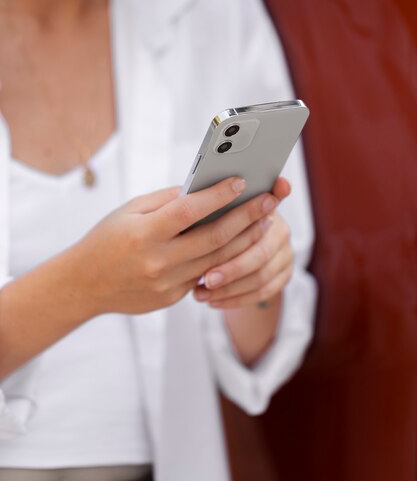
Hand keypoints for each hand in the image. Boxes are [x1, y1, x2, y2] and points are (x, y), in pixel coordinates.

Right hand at [73, 177, 279, 316]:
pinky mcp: (171, 298)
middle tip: (269, 201)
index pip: (189, 211)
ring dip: (245, 240)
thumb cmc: (107, 238)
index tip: (241, 181)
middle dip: (246, 217)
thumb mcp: (130, 210)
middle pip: (213, 238)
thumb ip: (167, 200)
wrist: (83, 284)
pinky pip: (204, 276)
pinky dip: (224, 259)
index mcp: (143, 233)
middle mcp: (157, 261)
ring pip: (217, 261)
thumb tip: (203, 189)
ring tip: (264, 222)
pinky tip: (241, 244)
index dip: (218, 195)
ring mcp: (166, 284)